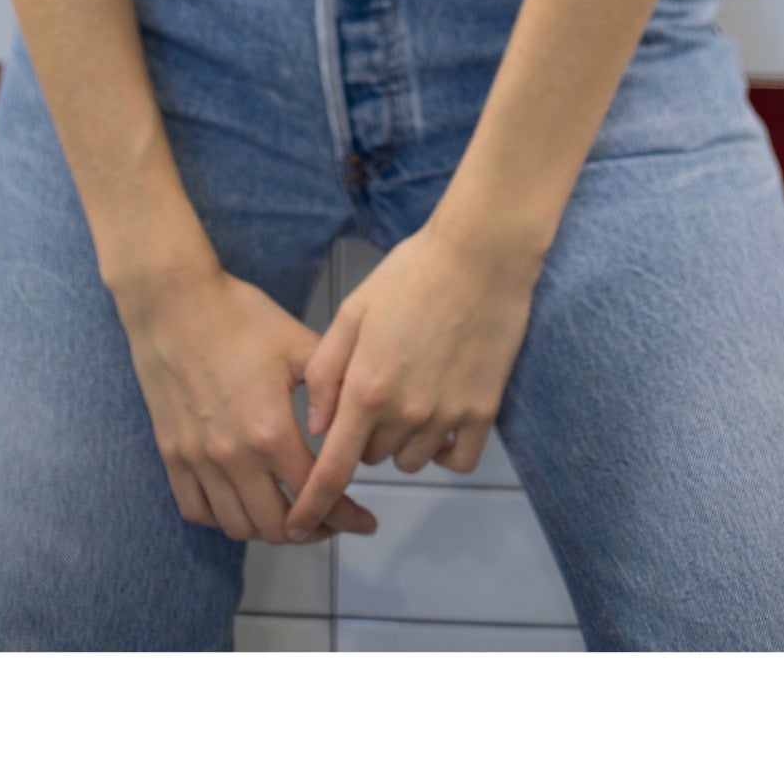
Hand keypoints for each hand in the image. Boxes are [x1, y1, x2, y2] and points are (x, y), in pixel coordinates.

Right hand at [115, 259, 380, 546]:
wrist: (174, 300)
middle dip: (312, 529)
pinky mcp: (172, 455)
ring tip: (289, 513)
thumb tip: (349, 426)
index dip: (346, 514)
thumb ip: (329, 388)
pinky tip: (242, 502)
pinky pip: (197, 510)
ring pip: (237, 526)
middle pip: (277, 526)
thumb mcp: (297, 343)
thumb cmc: (239, 316)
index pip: (316, 492)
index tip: (364, 521)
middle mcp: (233, 456)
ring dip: (269, 529)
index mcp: (270, 430)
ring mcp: (197, 460)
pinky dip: (223, 518)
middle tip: (330, 517)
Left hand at [280, 218, 542, 540]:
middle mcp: (406, 411)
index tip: (299, 529)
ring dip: (402, 441)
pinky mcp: (484, 412)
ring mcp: (448, 414)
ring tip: (411, 391)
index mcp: (366, 386)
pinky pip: (457, 460)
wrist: (480, 254)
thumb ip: (327, 370)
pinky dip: (444, 450)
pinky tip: (441, 416)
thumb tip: (316, 426)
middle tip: (374, 390)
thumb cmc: (410, 274)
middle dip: (364, 437)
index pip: (333, 469)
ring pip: (411, 461)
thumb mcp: (354, 310)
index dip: (312, 505)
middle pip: (372, 458)